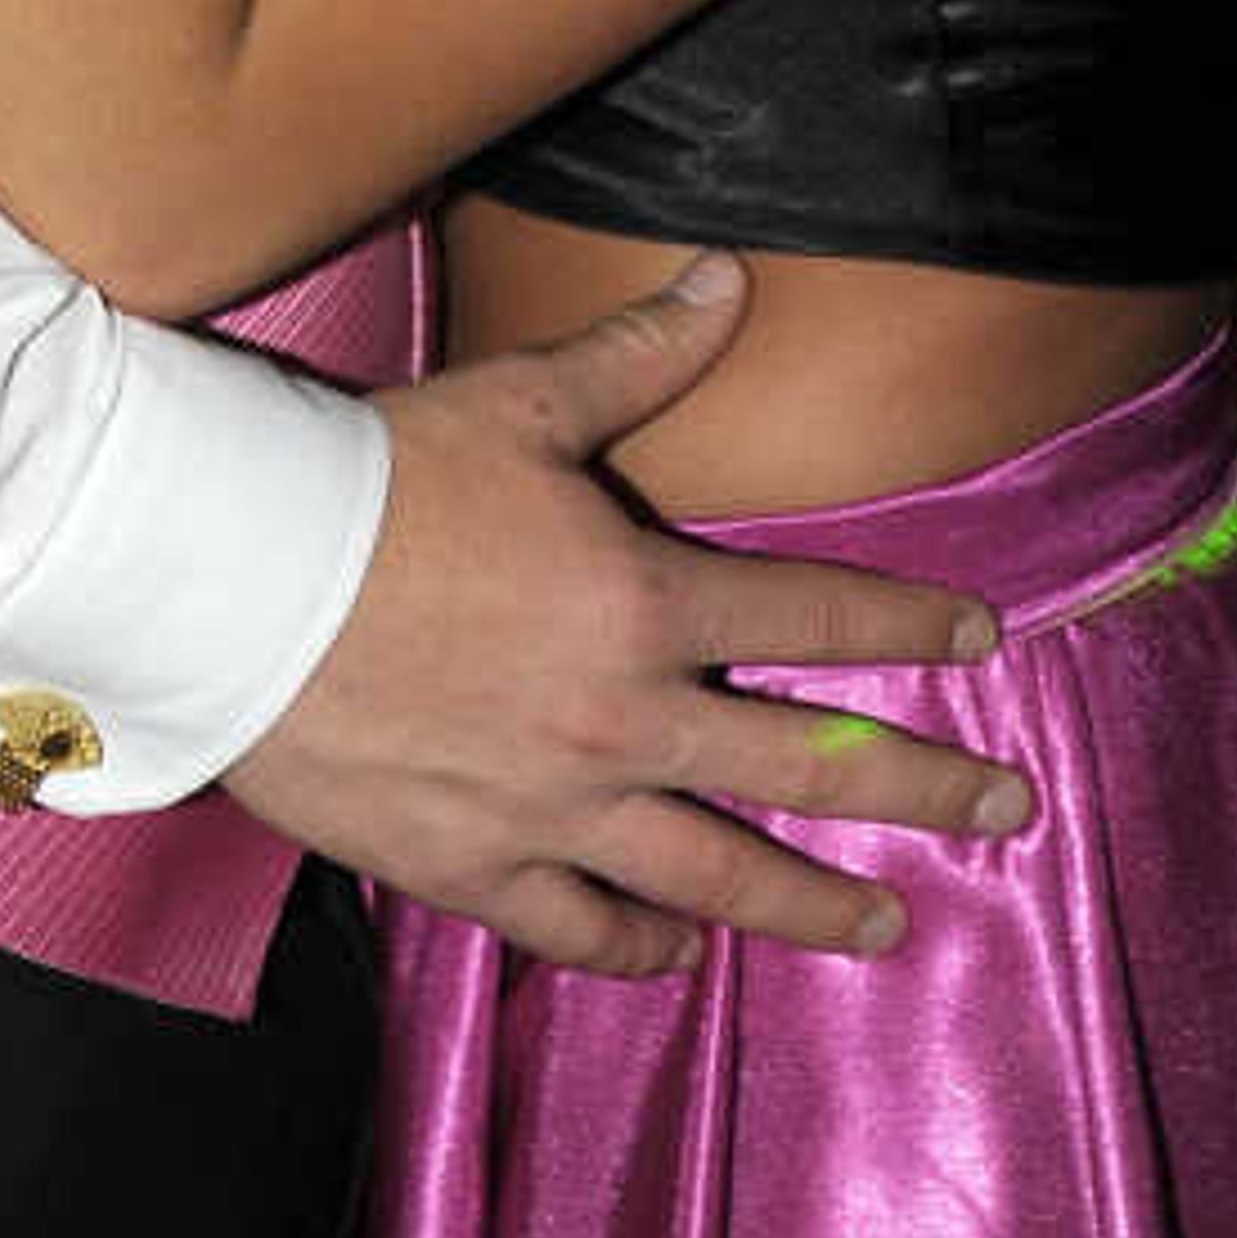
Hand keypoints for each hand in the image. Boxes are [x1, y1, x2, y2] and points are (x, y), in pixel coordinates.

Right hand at [226, 256, 1036, 978]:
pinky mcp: (472, 866)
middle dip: (925, 789)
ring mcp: (553, 809)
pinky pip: (579, 929)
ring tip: (884, 930)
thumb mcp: (516, 404)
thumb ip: (636, 355)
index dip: (913, 623)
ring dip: (812, 906)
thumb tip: (731, 279)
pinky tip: (682, 958)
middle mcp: (623, 719)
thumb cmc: (372, 483)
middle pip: (809, 763)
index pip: (818, 608)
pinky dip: (640, 950)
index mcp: (645, 599)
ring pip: (715, 878)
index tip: (984, 638)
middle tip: (1009, 816)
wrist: (227, 587)